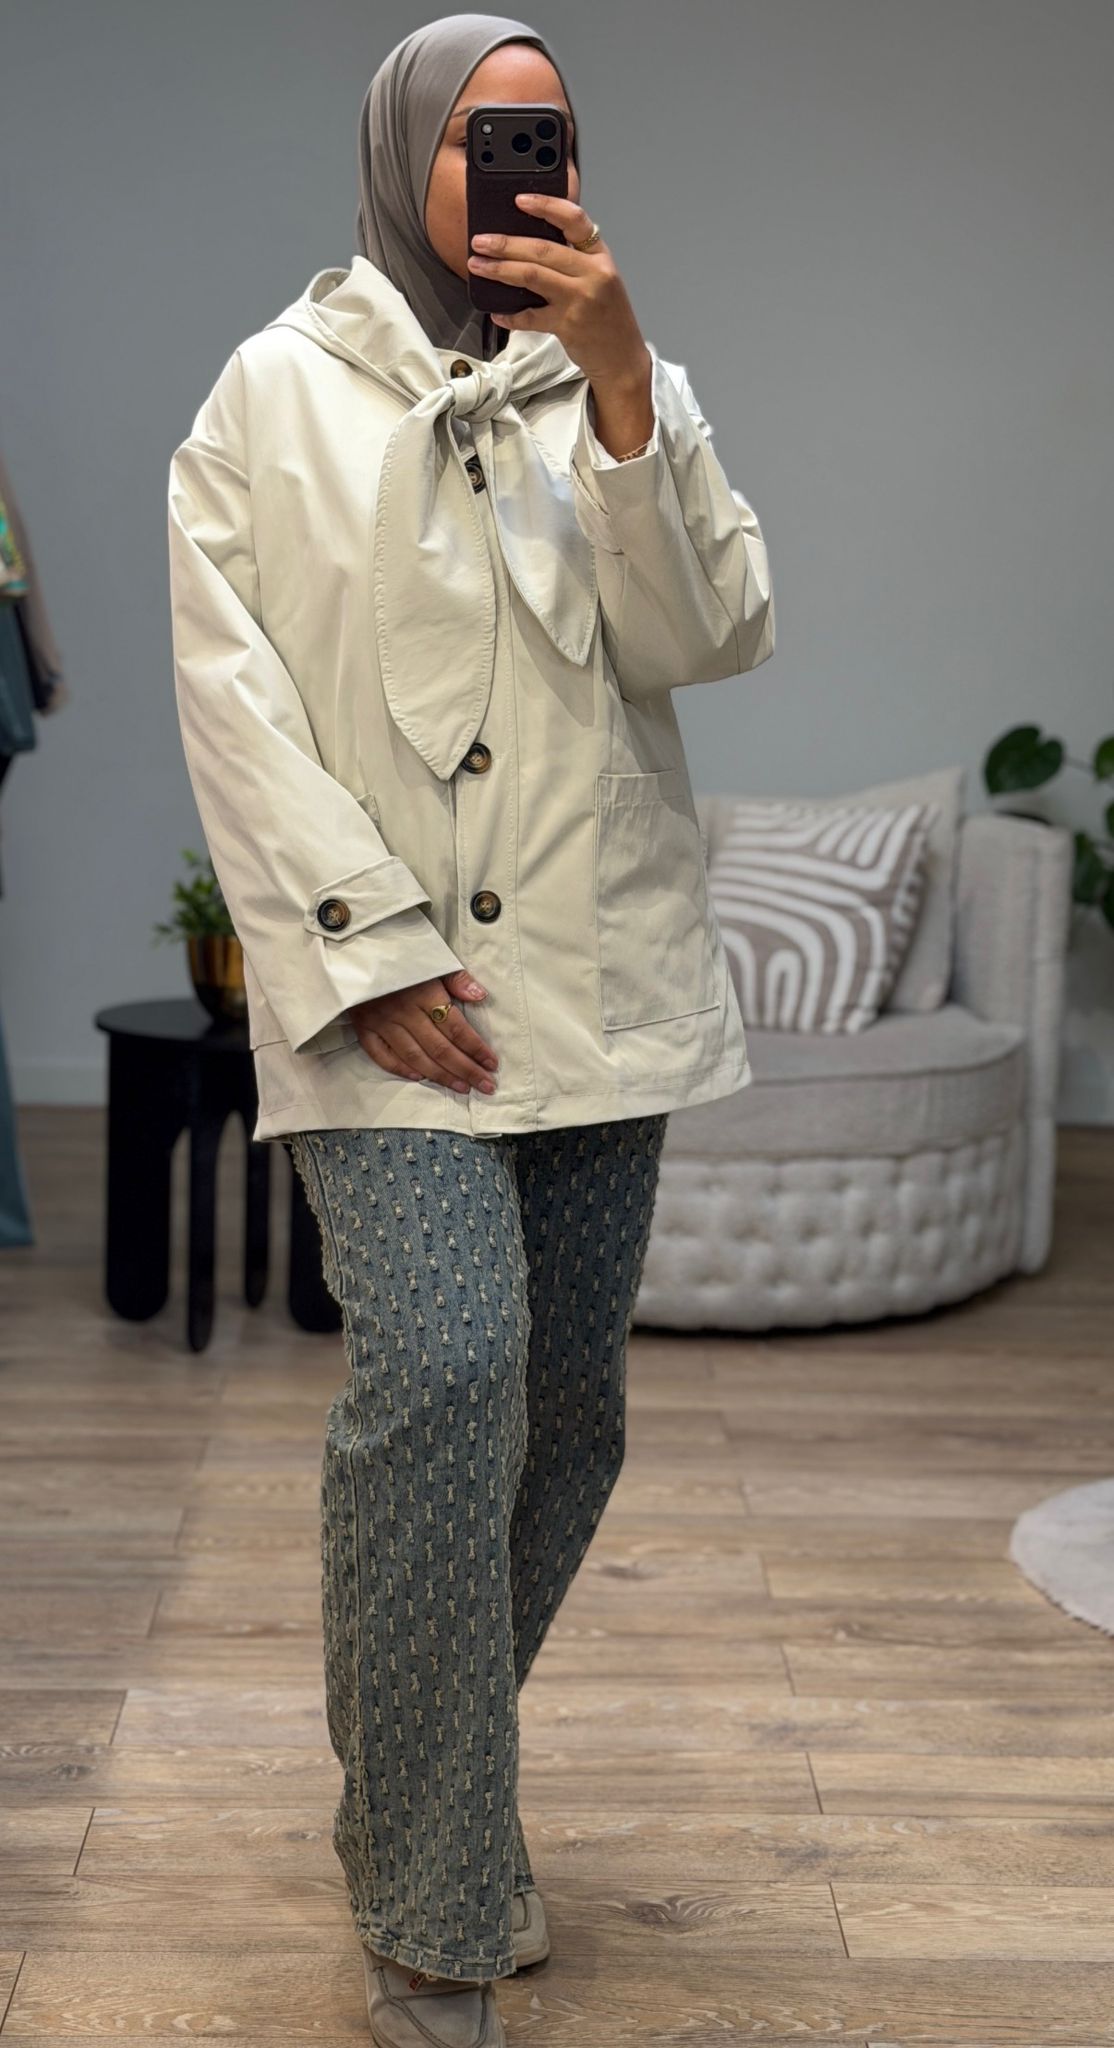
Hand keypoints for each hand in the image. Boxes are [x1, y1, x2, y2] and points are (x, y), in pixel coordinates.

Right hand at [347, 967, 498, 1094]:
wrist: (352, 949)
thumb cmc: (397, 952)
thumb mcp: (430, 957)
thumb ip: (455, 978)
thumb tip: (480, 995)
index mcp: (424, 993)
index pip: (456, 1028)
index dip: (476, 1048)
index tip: (492, 1063)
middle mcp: (404, 1012)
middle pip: (440, 1048)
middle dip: (466, 1069)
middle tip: (485, 1085)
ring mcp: (382, 1023)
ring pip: (416, 1057)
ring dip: (441, 1075)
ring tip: (461, 1087)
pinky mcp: (364, 1028)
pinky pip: (382, 1055)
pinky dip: (401, 1069)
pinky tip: (420, 1078)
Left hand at [467, 191, 650, 392]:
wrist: (623, 359)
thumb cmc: (609, 320)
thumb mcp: (602, 280)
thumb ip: (575, 261)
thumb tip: (530, 247)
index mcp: (600, 257)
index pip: (575, 220)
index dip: (546, 206)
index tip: (520, 200)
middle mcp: (593, 274)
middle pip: (543, 249)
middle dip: (506, 243)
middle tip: (481, 241)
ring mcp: (580, 300)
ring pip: (532, 275)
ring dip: (500, 269)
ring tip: (478, 265)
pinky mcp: (567, 325)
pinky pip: (530, 316)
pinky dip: (510, 315)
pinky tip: (496, 312)